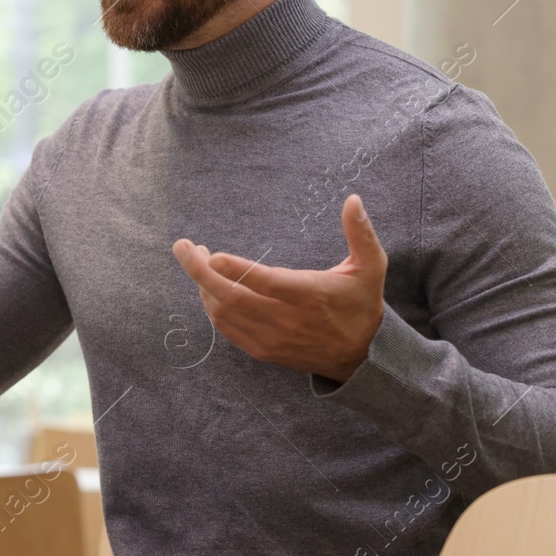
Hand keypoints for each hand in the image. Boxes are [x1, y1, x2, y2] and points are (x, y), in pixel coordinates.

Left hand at [172, 193, 386, 381]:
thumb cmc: (361, 304)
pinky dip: (211, 307)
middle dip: (200, 272)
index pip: (265, 283)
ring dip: (203, 286)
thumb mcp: (371, 267)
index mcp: (310, 295)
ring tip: (197, 260)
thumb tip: (353, 199)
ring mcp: (271, 338)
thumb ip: (361, 233)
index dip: (236, 270)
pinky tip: (208, 286)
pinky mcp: (263, 350)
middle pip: (232, 298)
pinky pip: (227, 329)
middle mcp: (286, 320)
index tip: (212, 254)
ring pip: (223, 314)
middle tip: (184, 247)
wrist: (361, 356)